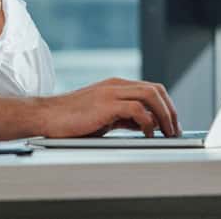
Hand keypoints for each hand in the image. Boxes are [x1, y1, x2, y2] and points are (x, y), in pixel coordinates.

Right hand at [36, 78, 180, 138]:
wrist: (45, 116)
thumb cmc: (71, 120)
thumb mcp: (104, 117)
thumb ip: (125, 117)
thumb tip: (148, 125)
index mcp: (116, 86)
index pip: (152, 89)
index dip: (166, 106)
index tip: (172, 124)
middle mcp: (116, 85)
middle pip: (156, 89)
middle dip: (170, 110)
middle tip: (175, 130)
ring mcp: (111, 93)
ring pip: (150, 95)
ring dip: (164, 114)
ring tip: (167, 133)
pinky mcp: (105, 104)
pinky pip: (136, 108)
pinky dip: (148, 121)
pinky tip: (148, 134)